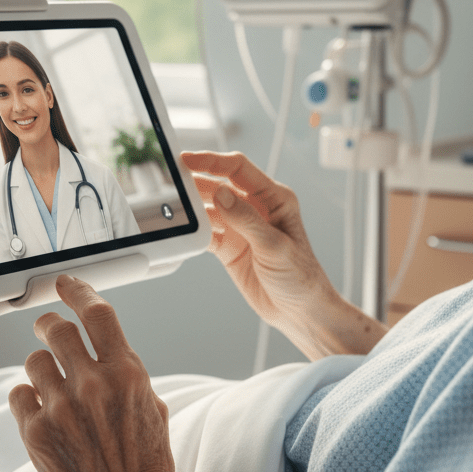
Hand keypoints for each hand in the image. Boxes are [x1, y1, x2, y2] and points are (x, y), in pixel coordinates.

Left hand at [9, 276, 178, 471]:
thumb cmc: (147, 466)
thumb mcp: (152, 408)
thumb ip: (127, 373)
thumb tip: (105, 350)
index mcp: (127, 373)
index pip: (97, 313)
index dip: (78, 291)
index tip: (65, 283)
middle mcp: (92, 384)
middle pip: (58, 329)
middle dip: (50, 325)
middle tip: (49, 330)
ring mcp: (61, 408)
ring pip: (34, 360)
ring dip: (42, 367)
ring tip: (54, 386)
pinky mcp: (36, 433)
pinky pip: (19, 393)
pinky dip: (29, 398)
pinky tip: (44, 412)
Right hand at [181, 150, 384, 356]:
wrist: (299, 312)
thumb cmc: (301, 276)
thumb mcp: (275, 246)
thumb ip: (246, 220)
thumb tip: (220, 194)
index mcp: (274, 198)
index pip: (238, 169)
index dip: (212, 161)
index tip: (188, 159)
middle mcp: (256, 208)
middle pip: (219, 185)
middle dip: (195, 182)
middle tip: (171, 181)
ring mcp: (240, 227)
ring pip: (208, 207)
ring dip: (191, 206)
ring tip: (172, 206)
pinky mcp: (229, 246)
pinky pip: (205, 232)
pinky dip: (192, 230)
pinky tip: (182, 230)